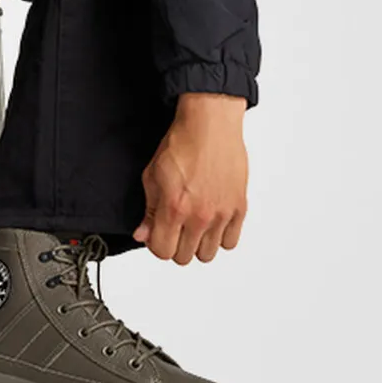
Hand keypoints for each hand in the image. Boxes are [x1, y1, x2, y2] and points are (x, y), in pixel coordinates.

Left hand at [133, 93, 247, 263]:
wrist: (210, 125)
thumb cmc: (181, 144)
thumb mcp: (152, 175)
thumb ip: (149, 210)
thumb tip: (142, 235)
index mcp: (174, 207)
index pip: (163, 251)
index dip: (156, 243)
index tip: (157, 233)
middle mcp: (200, 215)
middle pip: (184, 257)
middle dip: (175, 244)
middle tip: (175, 226)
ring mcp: (221, 214)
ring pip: (208, 254)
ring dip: (198, 243)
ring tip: (194, 224)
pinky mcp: (239, 208)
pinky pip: (230, 242)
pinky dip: (220, 236)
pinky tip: (211, 221)